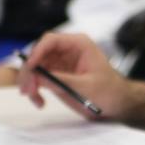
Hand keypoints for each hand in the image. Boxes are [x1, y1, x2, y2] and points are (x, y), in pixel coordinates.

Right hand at [18, 32, 144, 123]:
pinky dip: (34, 89)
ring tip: (34, 99)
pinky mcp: (56, 75)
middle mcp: (67, 50)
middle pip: (38, 54)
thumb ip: (62, 81)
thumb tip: (38, 77)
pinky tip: (40, 102)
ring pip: (34, 67)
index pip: (50, 40)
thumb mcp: (86, 87)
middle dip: (29, 71)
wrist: (117, 103)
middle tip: (26, 90)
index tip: (30, 69)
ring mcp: (60, 62)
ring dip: (30, 82)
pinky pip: (37, 79)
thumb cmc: (109, 91)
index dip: (36, 52)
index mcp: (79, 44)